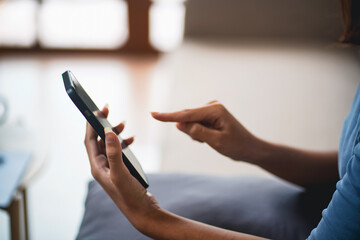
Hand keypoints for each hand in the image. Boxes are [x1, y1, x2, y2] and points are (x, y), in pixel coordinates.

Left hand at [84, 106, 159, 229]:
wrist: (142, 210)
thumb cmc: (129, 195)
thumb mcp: (121, 173)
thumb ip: (114, 153)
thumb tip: (108, 132)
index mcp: (97, 167)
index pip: (89, 141)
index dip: (91, 124)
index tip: (96, 110)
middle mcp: (101, 166)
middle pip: (98, 140)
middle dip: (104, 125)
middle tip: (109, 111)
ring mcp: (110, 168)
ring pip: (109, 144)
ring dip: (115, 133)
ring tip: (124, 125)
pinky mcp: (120, 169)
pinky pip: (118, 151)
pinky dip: (124, 143)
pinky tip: (132, 140)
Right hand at [151, 101, 261, 161]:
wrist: (250, 148)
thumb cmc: (237, 145)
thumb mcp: (216, 141)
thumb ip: (197, 132)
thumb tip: (179, 124)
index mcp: (214, 110)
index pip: (187, 114)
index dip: (169, 116)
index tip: (153, 114)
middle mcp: (212, 106)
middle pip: (189, 119)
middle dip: (192, 132)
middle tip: (208, 141)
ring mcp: (211, 110)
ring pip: (191, 123)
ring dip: (196, 134)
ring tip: (212, 140)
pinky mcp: (210, 115)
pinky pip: (196, 124)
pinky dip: (199, 133)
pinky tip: (211, 137)